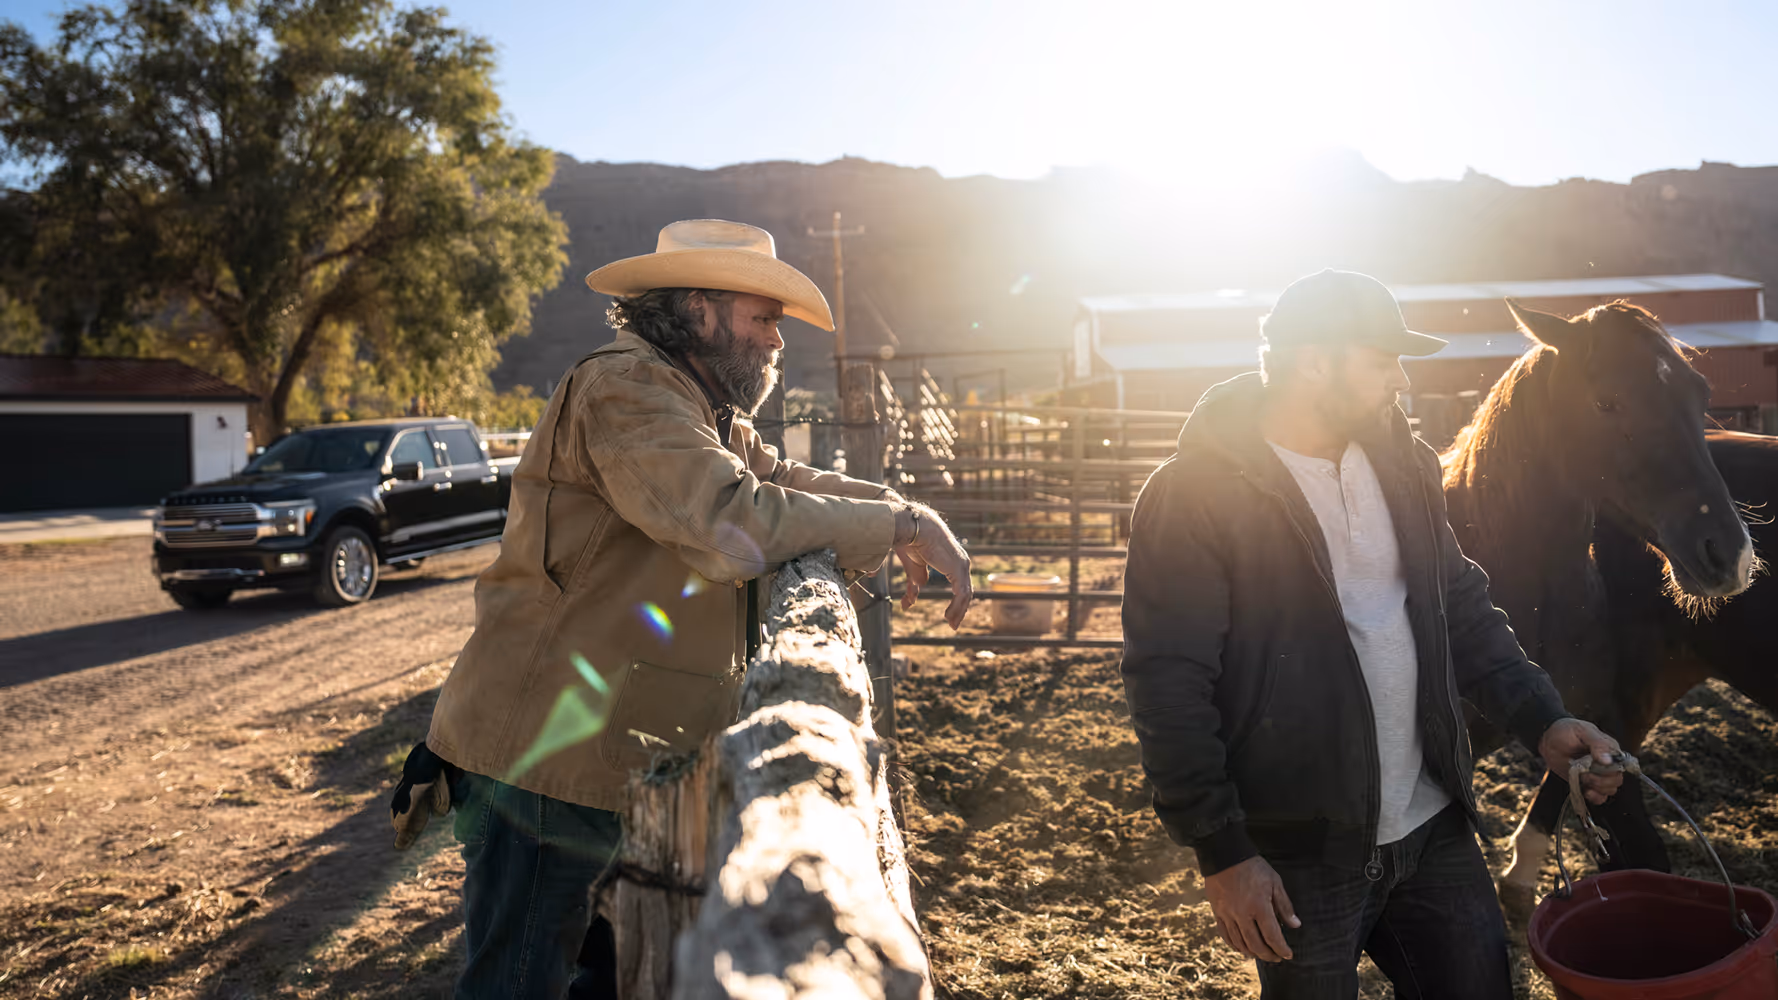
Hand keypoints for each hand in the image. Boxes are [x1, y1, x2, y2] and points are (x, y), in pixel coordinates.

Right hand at [893, 504, 973, 628]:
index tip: (947, 616)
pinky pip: (962, 593)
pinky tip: (948, 616)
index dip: (955, 602)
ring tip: (950, 623)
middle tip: (952, 624)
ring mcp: (962, 566)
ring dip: (958, 611)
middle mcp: (960, 563)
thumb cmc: (912, 542)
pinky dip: (957, 606)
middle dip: (959, 609)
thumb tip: (909, 604)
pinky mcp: (959, 569)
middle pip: (964, 591)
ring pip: (965, 594)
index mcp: (951, 561)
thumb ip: (915, 584)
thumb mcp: (913, 569)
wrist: (914, 528)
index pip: (958, 585)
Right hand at [1202, 856, 1299, 962]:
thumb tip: (1295, 925)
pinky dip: (1234, 944)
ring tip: (1260, 954)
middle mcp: (1243, 915)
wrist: (1225, 855)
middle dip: (1268, 955)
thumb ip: (1284, 905)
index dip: (1281, 949)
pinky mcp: (1218, 912)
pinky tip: (1241, 948)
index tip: (1288, 955)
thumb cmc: (1253, 867)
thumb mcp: (1274, 882)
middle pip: (1256, 944)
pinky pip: (1225, 934)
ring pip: (1240, 942)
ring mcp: (1228, 914)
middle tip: (1276, 958)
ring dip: (1251, 952)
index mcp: (1259, 907)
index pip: (1272, 936)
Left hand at [1538, 718, 1624, 804]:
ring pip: (1610, 789)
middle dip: (1601, 780)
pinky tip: (1586, 791)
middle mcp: (1608, 763)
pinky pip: (1600, 797)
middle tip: (1585, 773)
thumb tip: (1608, 760)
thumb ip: (1597, 744)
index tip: (1596, 765)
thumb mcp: (1582, 731)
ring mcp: (1598, 775)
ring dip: (1597, 788)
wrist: (1548, 740)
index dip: (1610, 769)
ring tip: (1583, 778)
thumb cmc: (1566, 731)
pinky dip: (1595, 797)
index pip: (1621, 765)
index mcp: (1610, 749)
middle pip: (1617, 780)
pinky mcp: (1589, 784)